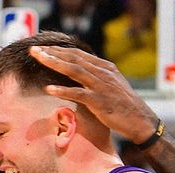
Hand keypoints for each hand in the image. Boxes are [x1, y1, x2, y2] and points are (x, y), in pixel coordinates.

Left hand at [29, 45, 158, 143]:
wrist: (141, 121)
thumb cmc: (124, 107)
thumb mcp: (111, 87)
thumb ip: (96, 79)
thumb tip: (79, 77)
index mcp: (105, 67)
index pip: (77, 54)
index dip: (59, 50)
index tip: (43, 49)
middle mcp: (102, 73)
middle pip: (73, 58)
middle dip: (52, 53)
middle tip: (33, 50)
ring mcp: (101, 86)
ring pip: (74, 70)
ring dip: (54, 63)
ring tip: (38, 59)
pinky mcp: (99, 101)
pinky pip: (78, 93)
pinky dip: (62, 90)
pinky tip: (48, 89)